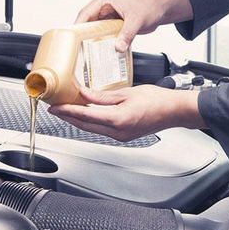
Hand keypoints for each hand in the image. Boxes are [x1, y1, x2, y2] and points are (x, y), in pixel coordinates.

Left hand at [48, 85, 205, 141]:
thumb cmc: (157, 100)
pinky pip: (102, 129)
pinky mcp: (124, 136)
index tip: (55, 107)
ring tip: (66, 110)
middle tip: (54, 109)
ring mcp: (121, 136)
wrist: (174, 111)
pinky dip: (91, 122)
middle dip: (68, 117)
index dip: (67, 111)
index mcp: (118, 120)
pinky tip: (86, 114)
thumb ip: (103, 96)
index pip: (85, 116)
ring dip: (78, 120)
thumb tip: (84, 94)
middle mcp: (118, 132)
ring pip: (92, 129)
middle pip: (85, 126)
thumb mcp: (127, 93)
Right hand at [75, 0, 192, 51]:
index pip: (85, 13)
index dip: (77, 26)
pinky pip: (103, 33)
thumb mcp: (137, 21)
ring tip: (85, 53)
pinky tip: (99, 52)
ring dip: (91, 40)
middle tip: (77, 50)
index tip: (71, 40)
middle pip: (87, 22)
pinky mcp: (113, 23)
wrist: (160, 9)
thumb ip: (127, 34)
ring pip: (94, 29)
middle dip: (82, 35)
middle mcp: (103, 6)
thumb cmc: (150, 7)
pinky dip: (101, 41)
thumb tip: (118, 48)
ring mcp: (107, 15)